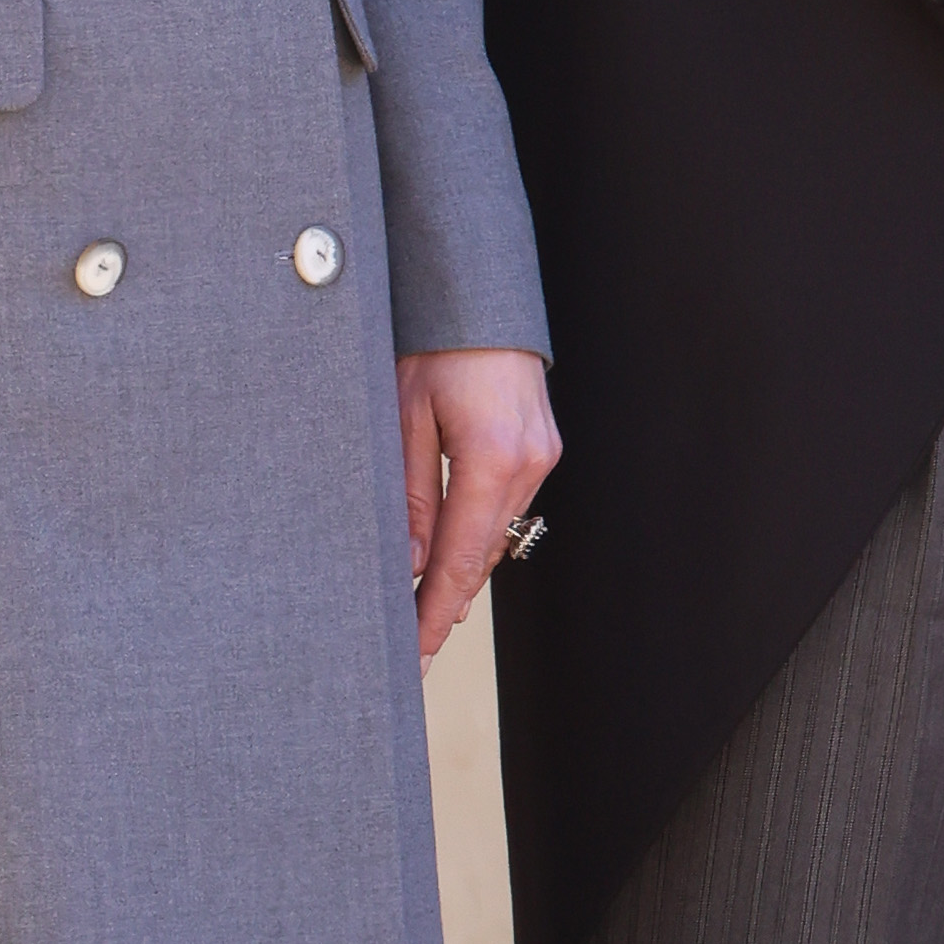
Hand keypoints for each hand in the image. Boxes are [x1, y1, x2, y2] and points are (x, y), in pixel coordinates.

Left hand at [397, 350, 562, 665]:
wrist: (476, 290)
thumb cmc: (431, 339)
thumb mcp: (401, 414)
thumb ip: (409, 494)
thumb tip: (411, 564)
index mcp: (492, 456)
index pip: (460, 560)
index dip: (435, 613)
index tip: (415, 653)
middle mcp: (529, 461)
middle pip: (482, 555)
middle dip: (445, 601)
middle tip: (410, 645)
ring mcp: (541, 453)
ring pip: (496, 533)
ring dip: (461, 569)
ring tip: (421, 611)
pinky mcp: (540, 444)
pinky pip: (506, 506)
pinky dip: (476, 533)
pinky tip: (448, 554)